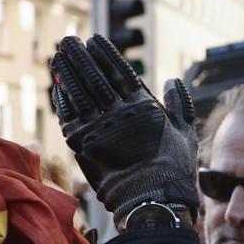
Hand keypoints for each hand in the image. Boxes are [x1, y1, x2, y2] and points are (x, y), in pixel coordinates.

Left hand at [48, 35, 197, 217]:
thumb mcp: (185, 134)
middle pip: (94, 77)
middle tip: (68, 41)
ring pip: (78, 93)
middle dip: (80, 57)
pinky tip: (57, 88)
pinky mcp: (83, 146)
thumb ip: (180, 106)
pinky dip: (63, 101)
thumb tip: (173, 81)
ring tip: (58, 57)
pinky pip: (69, 117)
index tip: (95, 40)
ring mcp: (99, 129)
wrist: (152, 202)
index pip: (120, 72)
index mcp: (143, 107)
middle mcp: (119, 114)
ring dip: (67, 73)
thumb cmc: (173, 171)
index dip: (106, 55)